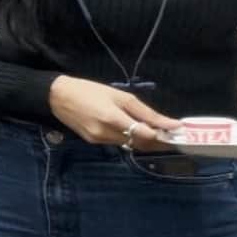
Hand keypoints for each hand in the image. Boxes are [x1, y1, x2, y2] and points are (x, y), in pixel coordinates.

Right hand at [48, 76, 177, 148]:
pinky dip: (130, 139)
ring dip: (145, 141)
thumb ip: (146, 112)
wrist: (57, 97)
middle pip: (140, 144)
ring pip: (130, 145)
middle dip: (158, 142)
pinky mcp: (94, 142)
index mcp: (113, 119)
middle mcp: (106, 134)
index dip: (164, 136)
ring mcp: (99, 140)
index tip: (178, 134)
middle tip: (173, 137)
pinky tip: (134, 131)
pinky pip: (118, 143)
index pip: (146, 135)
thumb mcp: (121, 96)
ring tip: (156, 133)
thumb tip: (172, 124)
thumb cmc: (90, 90)